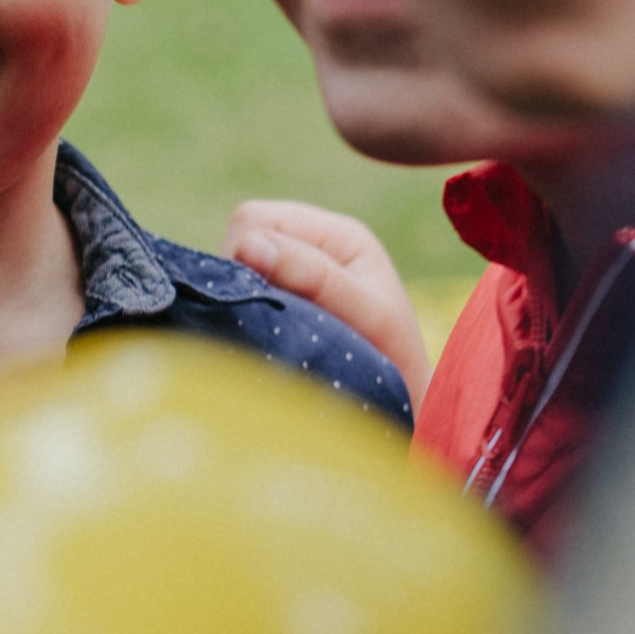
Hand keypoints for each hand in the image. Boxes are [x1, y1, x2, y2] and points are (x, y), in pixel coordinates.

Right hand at [227, 199, 431, 401]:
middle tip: (272, 325)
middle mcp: (312, 247)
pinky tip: (264, 339)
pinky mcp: (277, 302)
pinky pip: (237, 297)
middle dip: (243, 280)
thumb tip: (249, 245)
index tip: (265, 306)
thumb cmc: (394, 364)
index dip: (246, 258)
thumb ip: (315, 275)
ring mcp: (292, 275)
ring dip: (243, 301)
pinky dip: (241, 316)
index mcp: (338, 236)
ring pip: (232, 271)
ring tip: (276, 336)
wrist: (402, 412)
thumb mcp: (367, 314)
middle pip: (239, 241)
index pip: (255, 221)